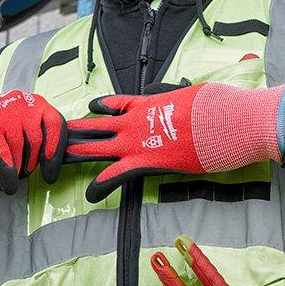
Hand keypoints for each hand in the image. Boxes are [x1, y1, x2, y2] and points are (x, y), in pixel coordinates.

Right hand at [0, 90, 66, 193]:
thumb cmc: (2, 133)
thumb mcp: (24, 132)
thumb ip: (42, 141)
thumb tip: (56, 165)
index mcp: (37, 103)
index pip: (55, 124)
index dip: (55, 150)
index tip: (51, 173)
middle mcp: (22, 101)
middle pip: (36, 139)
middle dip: (32, 163)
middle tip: (25, 175)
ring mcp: (3, 108)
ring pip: (17, 146)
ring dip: (17, 168)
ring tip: (13, 177)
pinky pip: (0, 150)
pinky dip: (5, 170)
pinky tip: (7, 184)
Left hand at [66, 82, 284, 202]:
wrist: (231, 120)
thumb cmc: (221, 107)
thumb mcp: (196, 93)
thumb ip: (180, 95)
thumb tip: (172, 91)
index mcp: (149, 103)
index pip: (116, 103)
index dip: (100, 108)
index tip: (88, 109)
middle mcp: (137, 120)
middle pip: (97, 126)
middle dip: (74, 132)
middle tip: (53, 135)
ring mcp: (139, 140)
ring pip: (97, 147)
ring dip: (74, 154)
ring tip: (53, 159)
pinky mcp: (148, 161)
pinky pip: (116, 174)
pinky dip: (101, 184)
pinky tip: (89, 194)